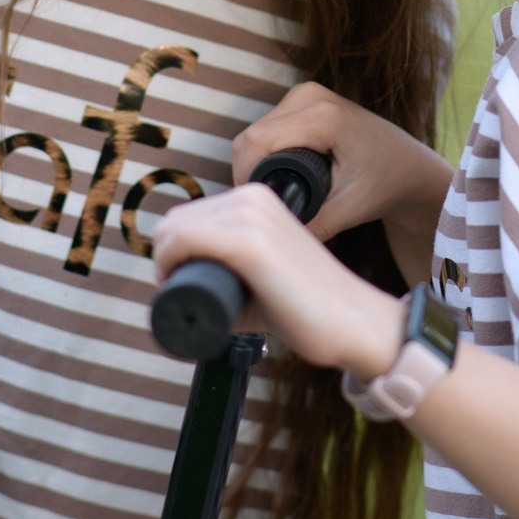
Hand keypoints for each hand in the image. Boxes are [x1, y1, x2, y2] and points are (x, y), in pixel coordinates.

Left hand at [150, 185, 401, 378]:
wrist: (353, 322)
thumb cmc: (308, 307)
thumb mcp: (261, 274)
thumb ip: (228, 274)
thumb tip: (182, 288)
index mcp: (258, 198)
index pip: (190, 214)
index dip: (172, 249)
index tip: (179, 281)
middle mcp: (253, 197)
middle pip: (176, 220)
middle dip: (166, 256)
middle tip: (178, 290)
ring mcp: (252, 216)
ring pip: (174, 229)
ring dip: (166, 262)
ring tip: (182, 292)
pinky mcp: (250, 243)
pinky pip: (184, 241)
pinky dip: (168, 264)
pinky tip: (178, 284)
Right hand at [231, 82, 452, 240]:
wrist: (409, 165)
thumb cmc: (387, 183)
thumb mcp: (352, 208)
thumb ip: (316, 225)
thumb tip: (273, 241)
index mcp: (323, 116)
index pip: (258, 142)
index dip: (246, 176)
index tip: (254, 206)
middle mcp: (311, 95)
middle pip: (251, 135)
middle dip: (249, 173)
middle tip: (264, 206)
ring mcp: (306, 93)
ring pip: (254, 130)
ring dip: (254, 162)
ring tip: (273, 194)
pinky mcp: (303, 99)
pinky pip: (266, 126)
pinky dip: (263, 152)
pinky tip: (276, 175)